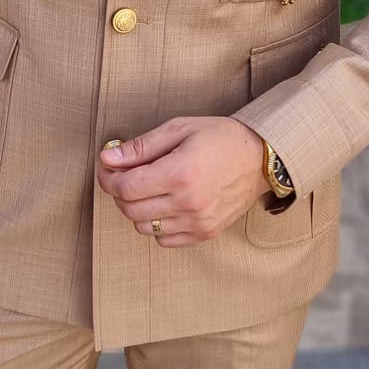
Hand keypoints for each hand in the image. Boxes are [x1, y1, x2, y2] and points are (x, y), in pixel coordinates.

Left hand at [97, 115, 269, 246]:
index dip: (109, 179)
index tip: (109, 169)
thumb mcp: (179, 129)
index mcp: (180, 173)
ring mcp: (197, 222)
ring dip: (137, 209)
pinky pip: (164, 240)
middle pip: (130, 210)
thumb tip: (108, 157)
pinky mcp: (205, 233)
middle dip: (119, 193)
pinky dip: (156, 225)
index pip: (126, 188)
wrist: (260, 158)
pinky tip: (164, 205)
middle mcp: (188, 202)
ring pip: (144, 227)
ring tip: (148, 189)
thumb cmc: (220, 138)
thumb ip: (141, 147)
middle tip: (125, 176)